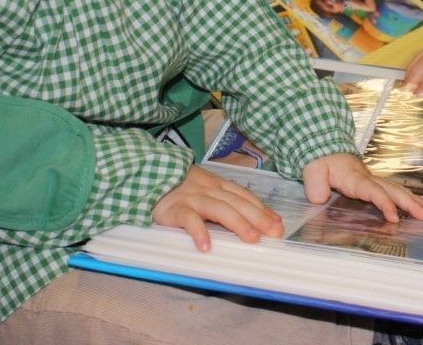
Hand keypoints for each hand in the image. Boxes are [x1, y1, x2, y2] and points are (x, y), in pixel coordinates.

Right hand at [151, 165, 283, 250]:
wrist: (145, 176)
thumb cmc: (177, 187)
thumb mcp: (202, 188)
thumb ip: (222, 199)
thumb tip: (251, 218)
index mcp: (217, 184)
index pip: (244, 196)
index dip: (262, 209)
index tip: (278, 223)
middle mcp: (208, 188)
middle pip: (238, 203)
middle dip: (259, 218)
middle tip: (275, 232)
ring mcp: (192, 197)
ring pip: (219, 209)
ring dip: (238, 224)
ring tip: (252, 239)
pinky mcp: (174, 208)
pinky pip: (189, 220)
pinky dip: (198, 232)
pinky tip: (206, 247)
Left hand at [302, 152, 422, 221]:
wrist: (323, 149)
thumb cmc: (320, 161)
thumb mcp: (313, 171)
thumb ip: (315, 185)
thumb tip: (320, 198)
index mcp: (355, 178)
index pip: (373, 191)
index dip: (384, 203)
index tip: (394, 217)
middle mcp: (368, 178)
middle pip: (392, 190)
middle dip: (409, 203)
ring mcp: (372, 181)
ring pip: (396, 190)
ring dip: (412, 201)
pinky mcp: (372, 184)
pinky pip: (392, 191)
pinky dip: (406, 198)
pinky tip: (417, 206)